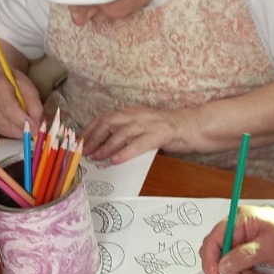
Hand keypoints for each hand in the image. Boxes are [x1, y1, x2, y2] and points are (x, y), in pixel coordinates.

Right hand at [0, 72, 43, 136]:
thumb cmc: (13, 83)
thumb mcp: (28, 88)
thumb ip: (35, 105)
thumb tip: (36, 126)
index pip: (9, 108)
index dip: (23, 121)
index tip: (35, 129)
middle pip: (6, 123)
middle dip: (23, 129)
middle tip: (34, 129)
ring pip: (4, 130)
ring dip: (18, 131)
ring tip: (25, 124)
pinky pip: (0, 132)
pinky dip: (11, 131)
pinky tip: (14, 123)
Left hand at [82, 106, 199, 163]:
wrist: (193, 126)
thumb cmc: (167, 129)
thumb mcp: (143, 127)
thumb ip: (127, 133)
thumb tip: (106, 147)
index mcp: (132, 112)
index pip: (104, 118)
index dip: (90, 130)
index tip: (80, 141)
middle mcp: (137, 115)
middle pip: (108, 122)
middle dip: (93, 137)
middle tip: (84, 151)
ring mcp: (148, 124)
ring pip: (121, 133)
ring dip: (106, 146)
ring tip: (96, 157)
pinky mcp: (160, 134)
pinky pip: (138, 144)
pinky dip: (125, 152)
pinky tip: (116, 160)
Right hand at [201, 204, 273, 273]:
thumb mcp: (269, 246)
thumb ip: (243, 257)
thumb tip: (221, 268)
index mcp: (238, 221)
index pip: (213, 242)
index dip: (211, 264)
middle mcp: (238, 230)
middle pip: (220, 255)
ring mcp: (246, 241)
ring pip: (232, 265)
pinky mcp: (254, 251)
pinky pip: (244, 267)